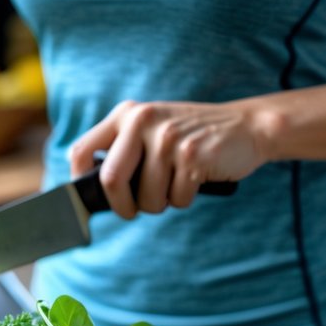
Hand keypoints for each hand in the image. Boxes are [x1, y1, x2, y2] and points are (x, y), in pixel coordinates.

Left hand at [68, 100, 268, 217]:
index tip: (90, 196)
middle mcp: (143, 120)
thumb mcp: (153, 129)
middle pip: (110, 180)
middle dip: (122, 206)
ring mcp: (167, 138)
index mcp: (127, 114)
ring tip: (175, 186)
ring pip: (147, 197)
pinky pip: (177, 199)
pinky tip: (196, 180)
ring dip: (160, 204)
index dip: (79, 180)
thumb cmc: (192, 136)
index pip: (81, 150)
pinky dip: (185, 200)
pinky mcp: (192, 156)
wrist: (246, 126)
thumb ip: (125, 149)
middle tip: (133, 210)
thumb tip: (94, 192)